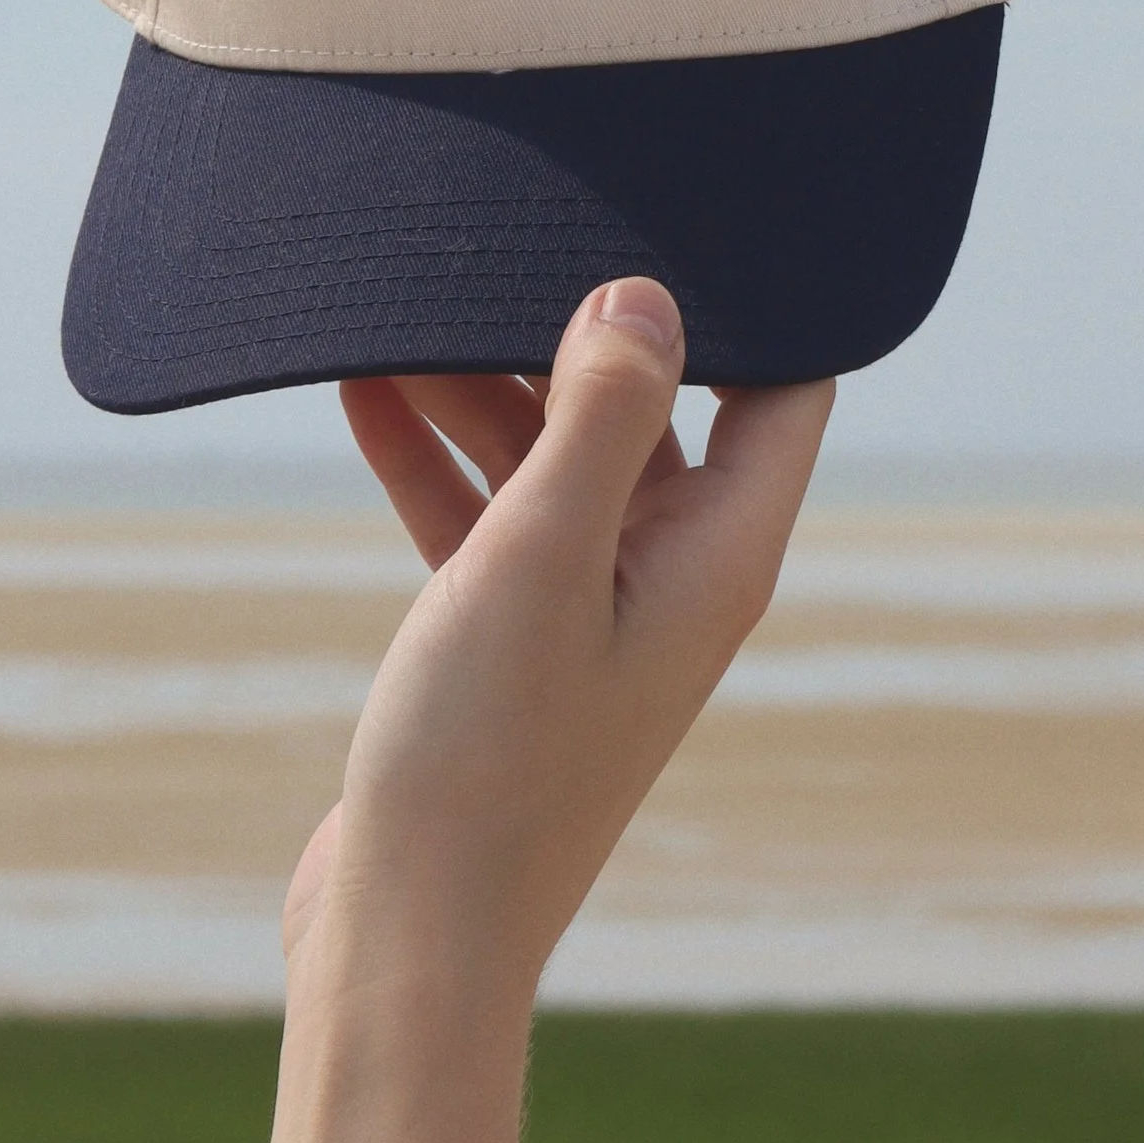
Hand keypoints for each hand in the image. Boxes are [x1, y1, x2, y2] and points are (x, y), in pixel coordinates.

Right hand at [287, 278, 834, 1010]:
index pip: (783, 388)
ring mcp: (592, 614)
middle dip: (576, 322)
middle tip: (506, 226)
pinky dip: (435, 458)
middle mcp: (672, 577)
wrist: (407, 938)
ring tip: (401, 293)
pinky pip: (487, 518)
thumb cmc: (485, 760)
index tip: (683, 204)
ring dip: (483, 384)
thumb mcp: (541, 558)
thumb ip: (602, 418)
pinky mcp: (513, 647)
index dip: (754, 296)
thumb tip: (647, 293)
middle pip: (652, 405)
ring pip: (553, 456)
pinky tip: (360, 389)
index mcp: (717, 555)